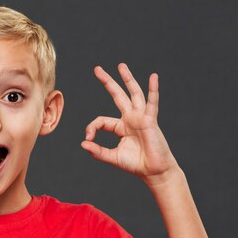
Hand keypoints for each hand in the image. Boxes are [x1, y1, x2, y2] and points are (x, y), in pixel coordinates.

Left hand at [81, 63, 178, 184]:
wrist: (154, 171)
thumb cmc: (136, 164)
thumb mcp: (112, 157)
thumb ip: (97, 151)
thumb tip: (83, 143)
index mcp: (121, 127)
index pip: (102, 120)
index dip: (92, 127)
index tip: (88, 138)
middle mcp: (130, 119)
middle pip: (118, 96)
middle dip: (107, 82)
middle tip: (97, 69)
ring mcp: (141, 118)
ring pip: (134, 93)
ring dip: (127, 79)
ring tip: (121, 66)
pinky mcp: (150, 120)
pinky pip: (152, 102)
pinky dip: (153, 89)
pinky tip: (153, 77)